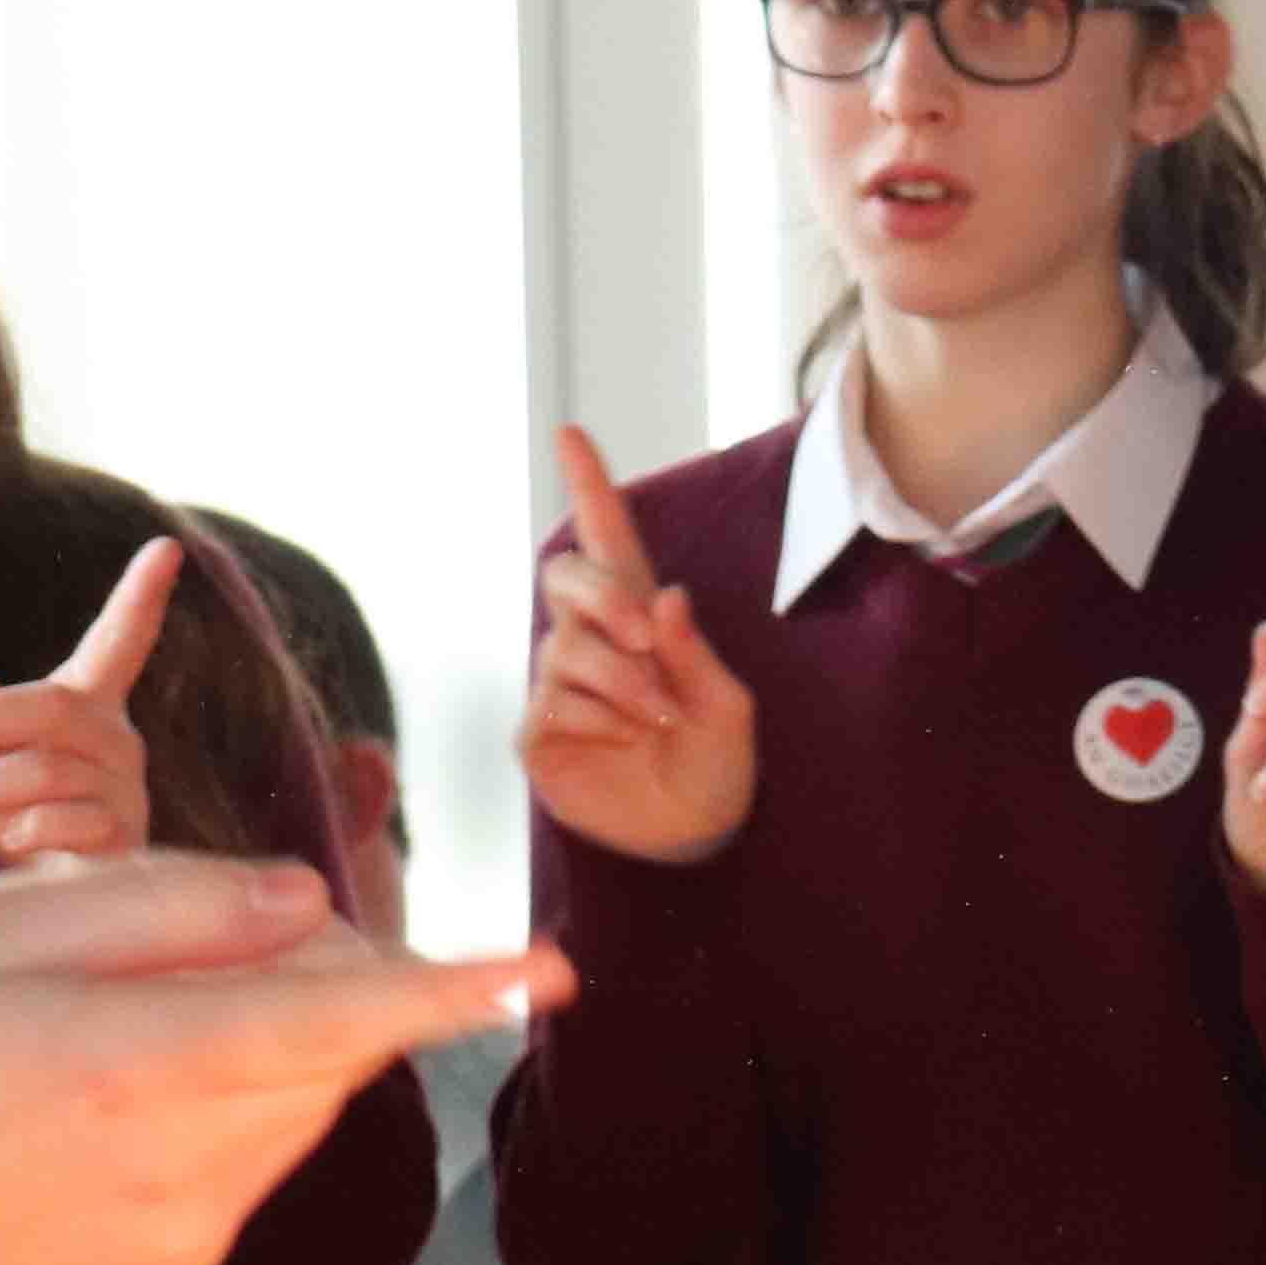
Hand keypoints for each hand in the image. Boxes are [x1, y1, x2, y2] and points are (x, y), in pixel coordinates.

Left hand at [0, 533, 176, 863]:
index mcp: (87, 709)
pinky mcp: (128, 841)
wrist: (44, 902)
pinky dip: (21, 829)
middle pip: (50, 706)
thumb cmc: (2, 818)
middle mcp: (119, 741)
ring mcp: (127, 790)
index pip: (119, 643)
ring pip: (45, 770)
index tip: (166, 547)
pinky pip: (68, 822)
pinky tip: (5, 841)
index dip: (142, 596)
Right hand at [0, 854, 567, 1264]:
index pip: (332, 1021)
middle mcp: (180, 1159)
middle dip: (311, 978)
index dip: (448, 991)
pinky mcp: (184, 1258)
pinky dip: (233, 1102)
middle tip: (194, 941)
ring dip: (272, 1041)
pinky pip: (261, 1153)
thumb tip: (309, 902)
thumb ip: (163, 905)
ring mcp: (189, 1222)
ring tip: (129, 1019)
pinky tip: (122, 1091)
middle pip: (332, 1045)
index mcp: (130, 1063)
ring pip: (308, 1100)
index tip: (545, 967)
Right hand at [521, 425, 758, 864]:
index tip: (572, 433)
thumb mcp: (727, 705)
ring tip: (658, 719)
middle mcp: (592, 640)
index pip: (609, 541)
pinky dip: (599, 720)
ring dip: (622, 682)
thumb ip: (695, 653)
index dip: (590, 487)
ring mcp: (558, 684)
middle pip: (563, 576)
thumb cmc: (717, 760)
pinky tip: (625, 742)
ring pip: (566, 648)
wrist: (698, 831)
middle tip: (646, 638)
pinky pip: (554, 704)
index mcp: (643, 620)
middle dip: (603, 598)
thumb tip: (666, 597)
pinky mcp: (538, 732)